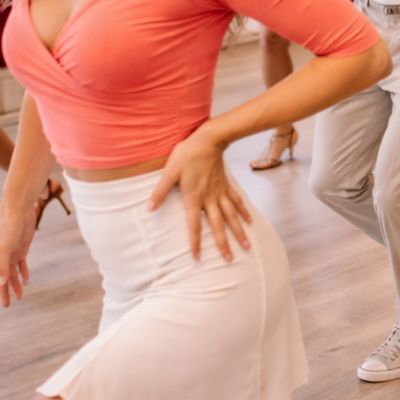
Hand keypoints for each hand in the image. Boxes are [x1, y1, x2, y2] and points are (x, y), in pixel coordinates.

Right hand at [0, 202, 36, 305]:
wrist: (19, 210)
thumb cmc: (8, 227)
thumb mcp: (5, 248)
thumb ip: (2, 266)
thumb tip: (0, 283)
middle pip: (0, 277)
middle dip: (3, 291)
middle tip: (6, 305)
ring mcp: (9, 253)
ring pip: (11, 273)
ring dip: (14, 284)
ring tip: (19, 297)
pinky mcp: (20, 249)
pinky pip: (21, 264)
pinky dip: (23, 273)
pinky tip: (26, 281)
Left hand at [148, 129, 250, 261]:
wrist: (208, 140)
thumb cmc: (187, 155)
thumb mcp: (169, 172)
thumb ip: (160, 192)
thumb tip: (149, 209)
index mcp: (194, 198)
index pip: (194, 225)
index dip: (195, 242)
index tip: (197, 257)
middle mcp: (210, 199)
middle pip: (218, 225)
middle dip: (223, 244)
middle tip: (230, 260)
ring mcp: (220, 193)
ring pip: (231, 216)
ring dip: (238, 232)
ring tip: (246, 246)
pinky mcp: (226, 185)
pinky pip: (237, 202)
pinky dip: (244, 212)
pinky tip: (250, 221)